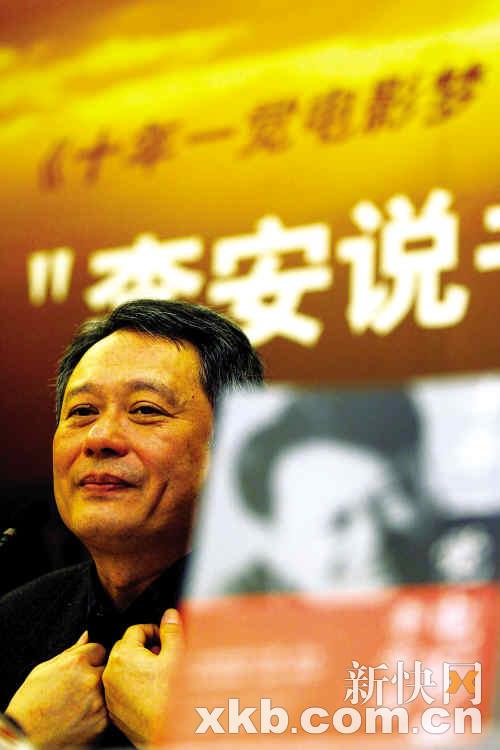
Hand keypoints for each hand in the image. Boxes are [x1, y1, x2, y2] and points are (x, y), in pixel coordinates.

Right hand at [6, 631, 106, 747]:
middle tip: (80, 687)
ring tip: (79, 702)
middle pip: (107, 668)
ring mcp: (98, 702)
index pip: (100, 648)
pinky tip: (81, 715)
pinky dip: (98, 712)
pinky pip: (108, 710)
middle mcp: (90, 680)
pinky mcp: (101, 723)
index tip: (84, 667)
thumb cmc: (30, 704)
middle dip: (97, 674)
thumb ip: (71, 651)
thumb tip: (87, 636)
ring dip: (100, 693)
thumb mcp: (44, 669)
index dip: (91, 657)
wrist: (25, 737)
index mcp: (77, 663)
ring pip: (109, 689)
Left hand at [102, 608, 183, 746]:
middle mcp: (111, 674)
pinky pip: (121, 689)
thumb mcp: (177, 655)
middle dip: (146, 647)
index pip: (136, 629)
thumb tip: (169, 616)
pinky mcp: (115, 711)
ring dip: (139, 666)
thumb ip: (172, 630)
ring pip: (123, 669)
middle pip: (127, 648)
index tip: (164, 637)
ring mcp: (111, 694)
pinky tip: (152, 690)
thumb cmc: (171, 698)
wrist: (167, 732)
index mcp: (124, 655)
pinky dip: (134, 685)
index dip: (154, 630)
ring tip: (159, 674)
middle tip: (163, 654)